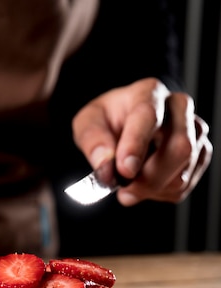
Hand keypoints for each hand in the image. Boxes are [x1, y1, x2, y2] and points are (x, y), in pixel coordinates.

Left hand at [71, 77, 212, 205]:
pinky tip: (145, 184)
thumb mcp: (88, 123)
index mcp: (148, 93)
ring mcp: (194, 132)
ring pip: (182, 173)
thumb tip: (106, 167)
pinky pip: (182, 186)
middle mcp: (179, 108)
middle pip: (179, 148)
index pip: (148, 116)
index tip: (124, 171)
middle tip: (124, 191)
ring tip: (130, 186)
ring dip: (151, 190)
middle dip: (148, 179)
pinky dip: (159, 194)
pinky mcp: (199, 154)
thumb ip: (93, 141)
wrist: (125, 126)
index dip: (136, 146)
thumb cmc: (108, 121)